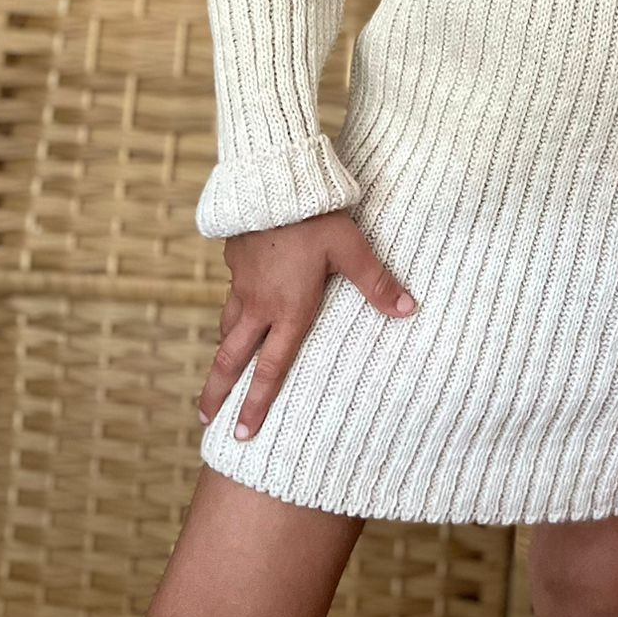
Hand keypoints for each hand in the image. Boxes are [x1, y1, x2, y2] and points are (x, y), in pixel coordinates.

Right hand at [196, 211, 416, 440]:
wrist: (273, 183)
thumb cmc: (316, 218)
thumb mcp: (352, 250)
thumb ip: (377, 283)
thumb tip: (410, 309)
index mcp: (289, 310)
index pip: (270, 368)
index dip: (257, 403)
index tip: (242, 433)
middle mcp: (260, 304)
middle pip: (232, 358)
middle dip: (218, 391)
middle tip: (207, 418)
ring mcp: (242, 283)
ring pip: (228, 326)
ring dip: (224, 351)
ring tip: (220, 369)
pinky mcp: (236, 260)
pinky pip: (232, 293)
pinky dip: (232, 310)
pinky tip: (239, 303)